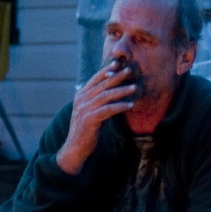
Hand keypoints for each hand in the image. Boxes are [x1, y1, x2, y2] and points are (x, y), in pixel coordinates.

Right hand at [55, 60, 137, 174]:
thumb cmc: (85, 130)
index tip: (118, 63)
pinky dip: (120, 106)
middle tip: (130, 70)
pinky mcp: (90, 120)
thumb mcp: (88, 112)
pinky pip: (108, 110)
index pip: (95, 79)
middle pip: (102, 84)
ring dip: (122, 90)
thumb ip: (95, 101)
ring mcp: (84, 109)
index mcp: (80, 96)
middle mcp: (81, 100)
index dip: (106, 70)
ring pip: (106, 95)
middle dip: (117, 76)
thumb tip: (109, 92)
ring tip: (135, 87)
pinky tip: (130, 105)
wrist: (74, 148)